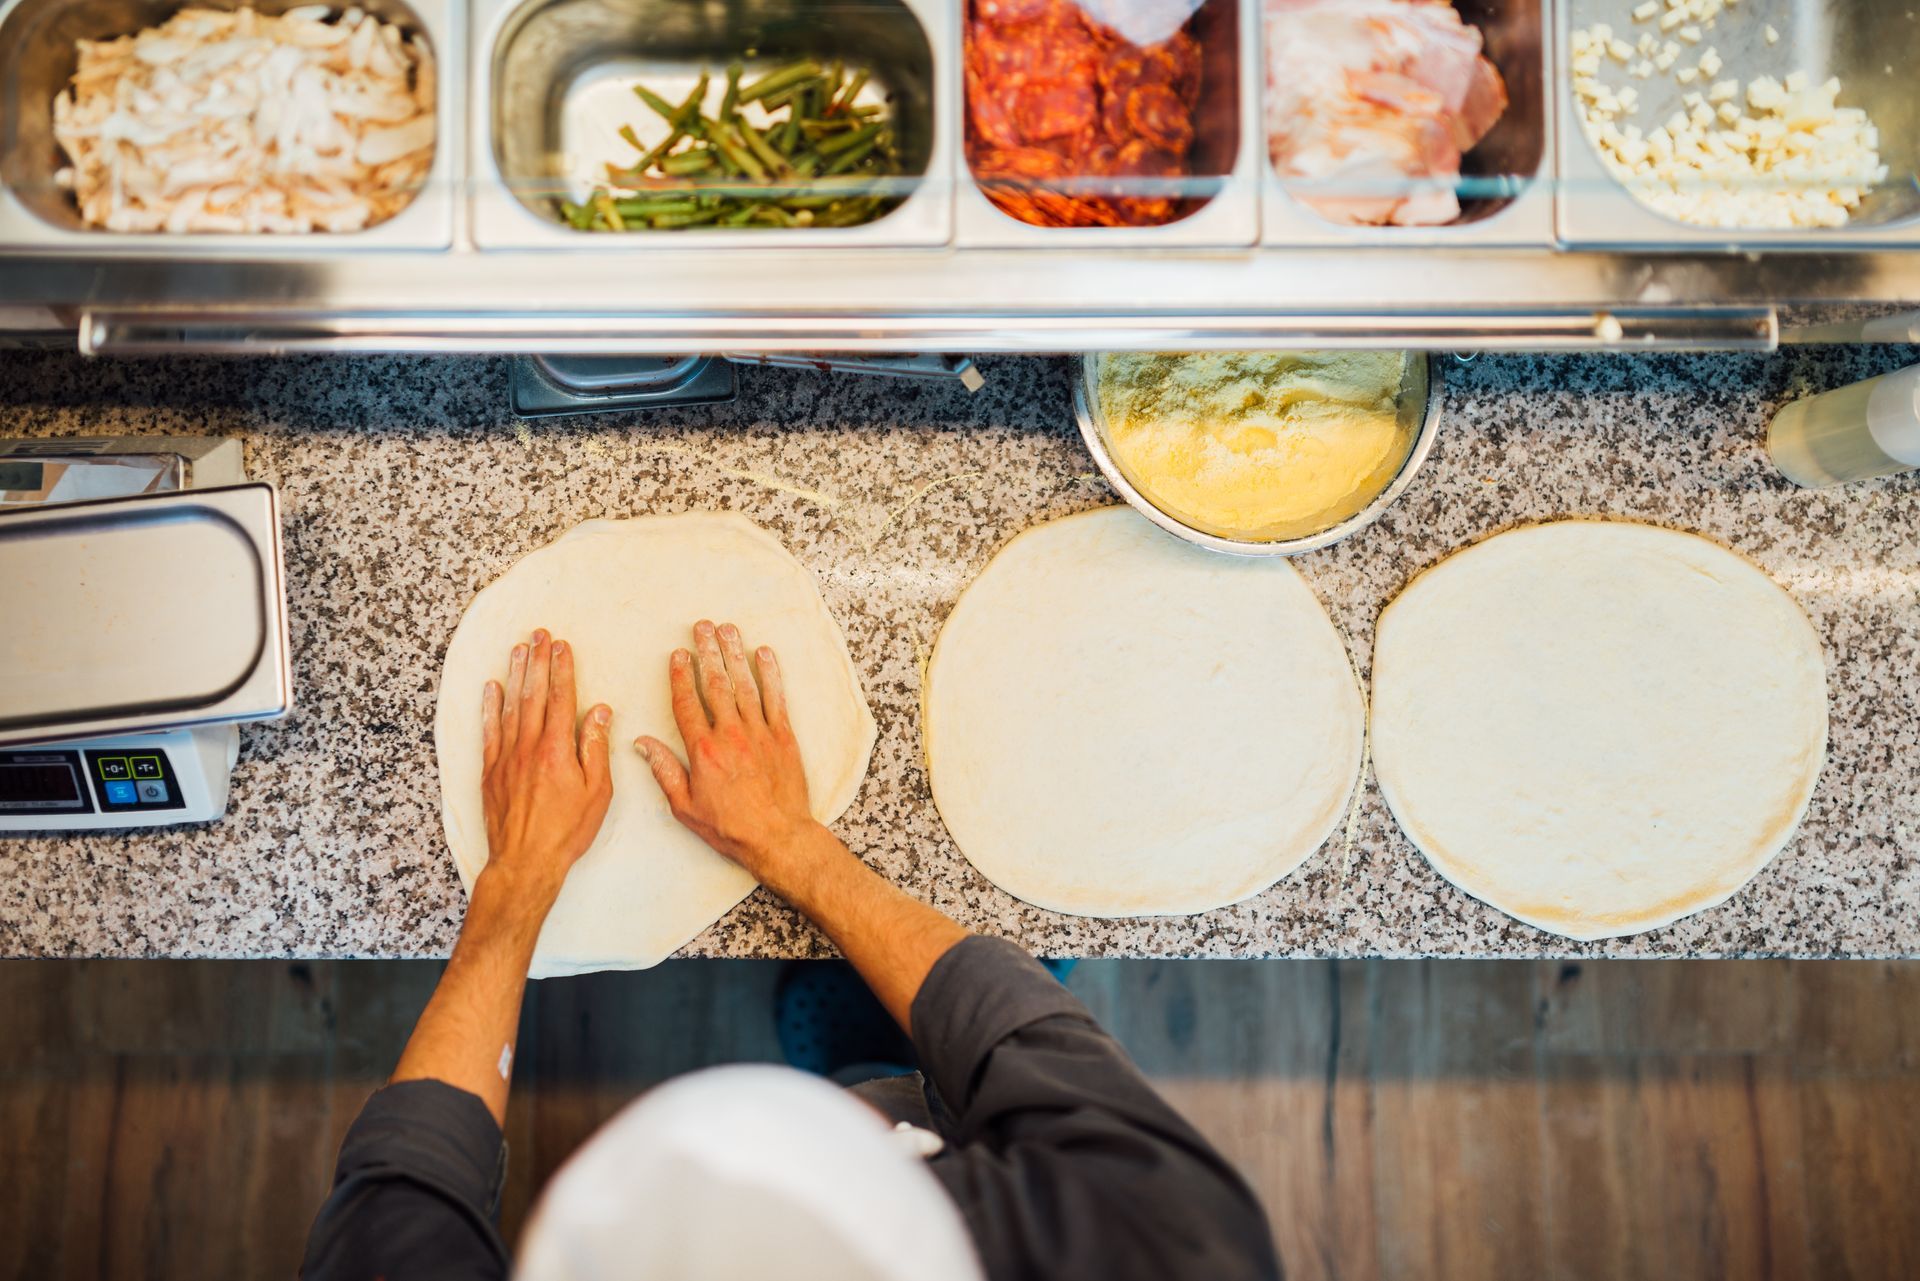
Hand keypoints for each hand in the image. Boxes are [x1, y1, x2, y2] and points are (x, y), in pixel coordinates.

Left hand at [479, 629, 613, 911]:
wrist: (525, 862)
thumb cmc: (566, 831)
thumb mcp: (598, 792)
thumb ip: (596, 748)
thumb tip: (599, 712)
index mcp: (558, 749)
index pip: (561, 698)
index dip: (562, 669)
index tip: (563, 645)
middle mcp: (529, 747)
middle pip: (534, 694)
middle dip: (538, 660)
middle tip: (540, 634)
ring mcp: (506, 757)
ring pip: (510, 706)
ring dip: (516, 674)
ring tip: (519, 648)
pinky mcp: (491, 771)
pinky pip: (489, 730)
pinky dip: (490, 707)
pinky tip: (492, 687)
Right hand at [635, 620, 819, 884]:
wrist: (777, 837)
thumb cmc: (729, 827)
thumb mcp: (685, 807)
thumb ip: (664, 771)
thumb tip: (642, 744)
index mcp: (703, 751)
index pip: (687, 703)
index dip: (680, 676)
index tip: (677, 654)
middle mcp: (730, 735)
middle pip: (715, 683)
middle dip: (707, 651)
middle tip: (702, 626)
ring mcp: (759, 733)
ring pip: (744, 684)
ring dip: (734, 653)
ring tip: (728, 629)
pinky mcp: (783, 737)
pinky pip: (776, 698)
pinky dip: (771, 674)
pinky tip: (764, 653)